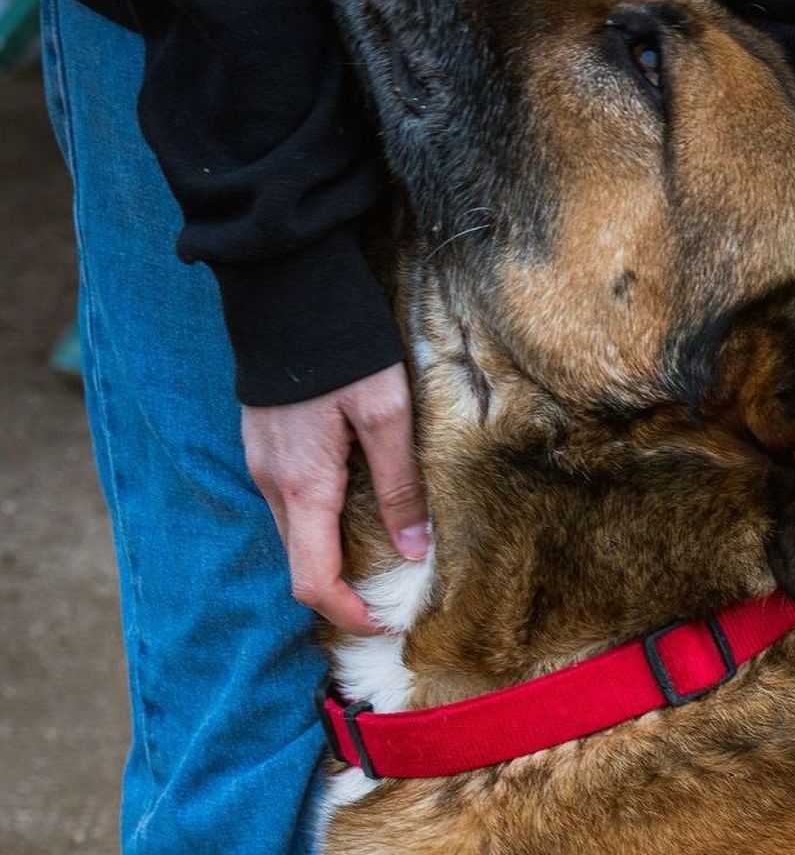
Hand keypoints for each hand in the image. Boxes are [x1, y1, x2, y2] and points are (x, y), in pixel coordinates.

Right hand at [242, 363, 429, 635]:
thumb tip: (415, 549)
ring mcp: (262, 463)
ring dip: (332, 552)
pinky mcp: (265, 443)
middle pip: (302, 561)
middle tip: (394, 590)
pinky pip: (290, 500)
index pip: (312, 581)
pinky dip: (320, 519)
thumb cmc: (343, 350)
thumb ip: (399, 484)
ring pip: (295, 530)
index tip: (385, 622)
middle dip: (344, 588)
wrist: (284, 290)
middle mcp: (272, 483)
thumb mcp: (387, 414)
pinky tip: (357, 502)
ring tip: (383, 548)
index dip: (347, 613)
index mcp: (304, 487)